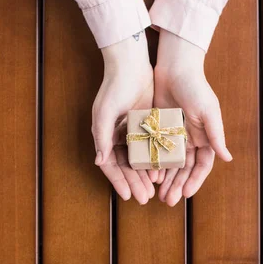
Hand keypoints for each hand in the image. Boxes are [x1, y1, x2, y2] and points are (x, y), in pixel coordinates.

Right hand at [92, 33, 154, 204]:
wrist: (131, 64)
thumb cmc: (114, 87)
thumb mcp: (105, 113)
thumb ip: (102, 137)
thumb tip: (99, 162)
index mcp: (105, 136)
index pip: (111, 166)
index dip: (118, 182)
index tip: (127, 196)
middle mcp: (117, 137)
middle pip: (126, 167)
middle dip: (135, 183)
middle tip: (144, 198)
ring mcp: (133, 132)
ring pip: (139, 160)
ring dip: (145, 175)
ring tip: (154, 190)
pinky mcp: (147, 126)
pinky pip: (151, 148)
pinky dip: (155, 160)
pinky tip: (163, 172)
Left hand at [153, 30, 232, 205]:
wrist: (174, 68)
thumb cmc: (195, 88)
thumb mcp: (208, 111)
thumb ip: (216, 136)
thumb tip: (228, 158)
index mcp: (205, 138)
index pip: (202, 166)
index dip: (195, 181)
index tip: (186, 194)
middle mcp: (191, 140)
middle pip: (185, 170)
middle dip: (178, 186)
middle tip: (169, 201)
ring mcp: (174, 137)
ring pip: (171, 165)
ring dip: (166, 180)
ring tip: (159, 195)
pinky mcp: (159, 130)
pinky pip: (157, 152)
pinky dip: (154, 165)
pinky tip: (149, 177)